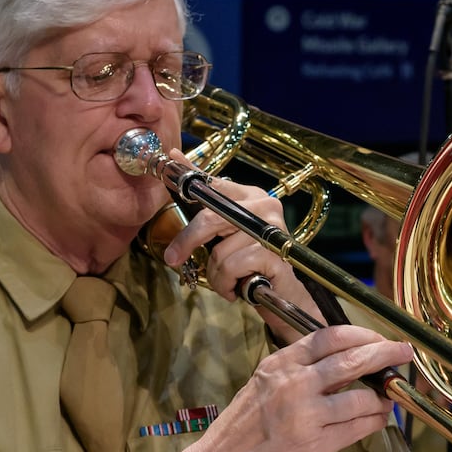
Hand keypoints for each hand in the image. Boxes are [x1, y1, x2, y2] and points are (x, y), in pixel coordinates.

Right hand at [138, 325, 412, 451]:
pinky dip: (374, 421)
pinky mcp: (313, 445)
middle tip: (404, 353)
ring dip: (382, 397)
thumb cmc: (239, 433)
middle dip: (386, 354)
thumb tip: (342, 365)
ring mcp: (304, 415)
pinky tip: (379, 420)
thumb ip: (296, 373)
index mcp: (278, 365)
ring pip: (361, 396)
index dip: (362, 335)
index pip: (329, 336)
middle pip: (353, 359)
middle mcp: (292, 384)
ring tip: (388, 399)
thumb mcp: (261, 388)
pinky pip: (358, 428)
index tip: (379, 339)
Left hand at [160, 148, 314, 343]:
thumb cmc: (249, 265)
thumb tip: (178, 168)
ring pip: (220, 252)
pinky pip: (233, 267)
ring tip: (228, 280)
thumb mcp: (225, 237)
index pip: (215, 183)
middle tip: (173, 258)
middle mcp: (265, 206)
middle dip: (188, 241)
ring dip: (217, 275)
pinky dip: (228, 284)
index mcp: (251, 197)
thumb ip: (208, 215)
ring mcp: (272, 229)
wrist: (280, 293)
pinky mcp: (275, 253)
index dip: (191, 174)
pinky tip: (238, 287)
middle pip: (211, 218)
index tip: (171, 159)